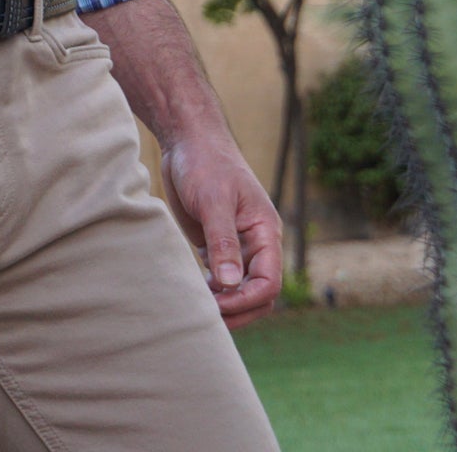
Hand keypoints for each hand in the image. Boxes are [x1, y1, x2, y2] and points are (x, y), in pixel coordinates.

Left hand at [159, 129, 281, 329]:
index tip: (218, 305)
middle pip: (258, 293)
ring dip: (225, 304)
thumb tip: (229, 284)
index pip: (269, 282)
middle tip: (206, 316)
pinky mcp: (215, 243)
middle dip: (237, 310)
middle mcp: (255, 243)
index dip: (247, 300)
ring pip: (239, 289)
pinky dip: (211, 291)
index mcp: (265, 232)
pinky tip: (193, 293)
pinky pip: (220, 278)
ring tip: (198, 310)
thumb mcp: (214, 200)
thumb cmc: (205, 163)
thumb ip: (223, 242)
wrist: (187, 140)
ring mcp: (236, 245)